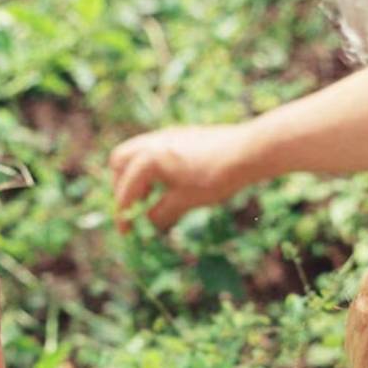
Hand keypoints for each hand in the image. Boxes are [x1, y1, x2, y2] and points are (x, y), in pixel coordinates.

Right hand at [108, 124, 256, 231]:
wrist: (247, 151)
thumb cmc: (214, 178)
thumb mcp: (185, 201)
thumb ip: (161, 213)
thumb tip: (148, 221)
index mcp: (148, 160)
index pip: (126, 191)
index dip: (123, 215)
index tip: (126, 233)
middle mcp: (151, 142)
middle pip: (119, 163)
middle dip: (122, 187)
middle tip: (133, 208)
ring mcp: (165, 135)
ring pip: (136, 153)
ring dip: (137, 175)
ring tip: (152, 196)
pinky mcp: (179, 134)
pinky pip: (154, 149)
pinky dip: (151, 166)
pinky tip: (169, 182)